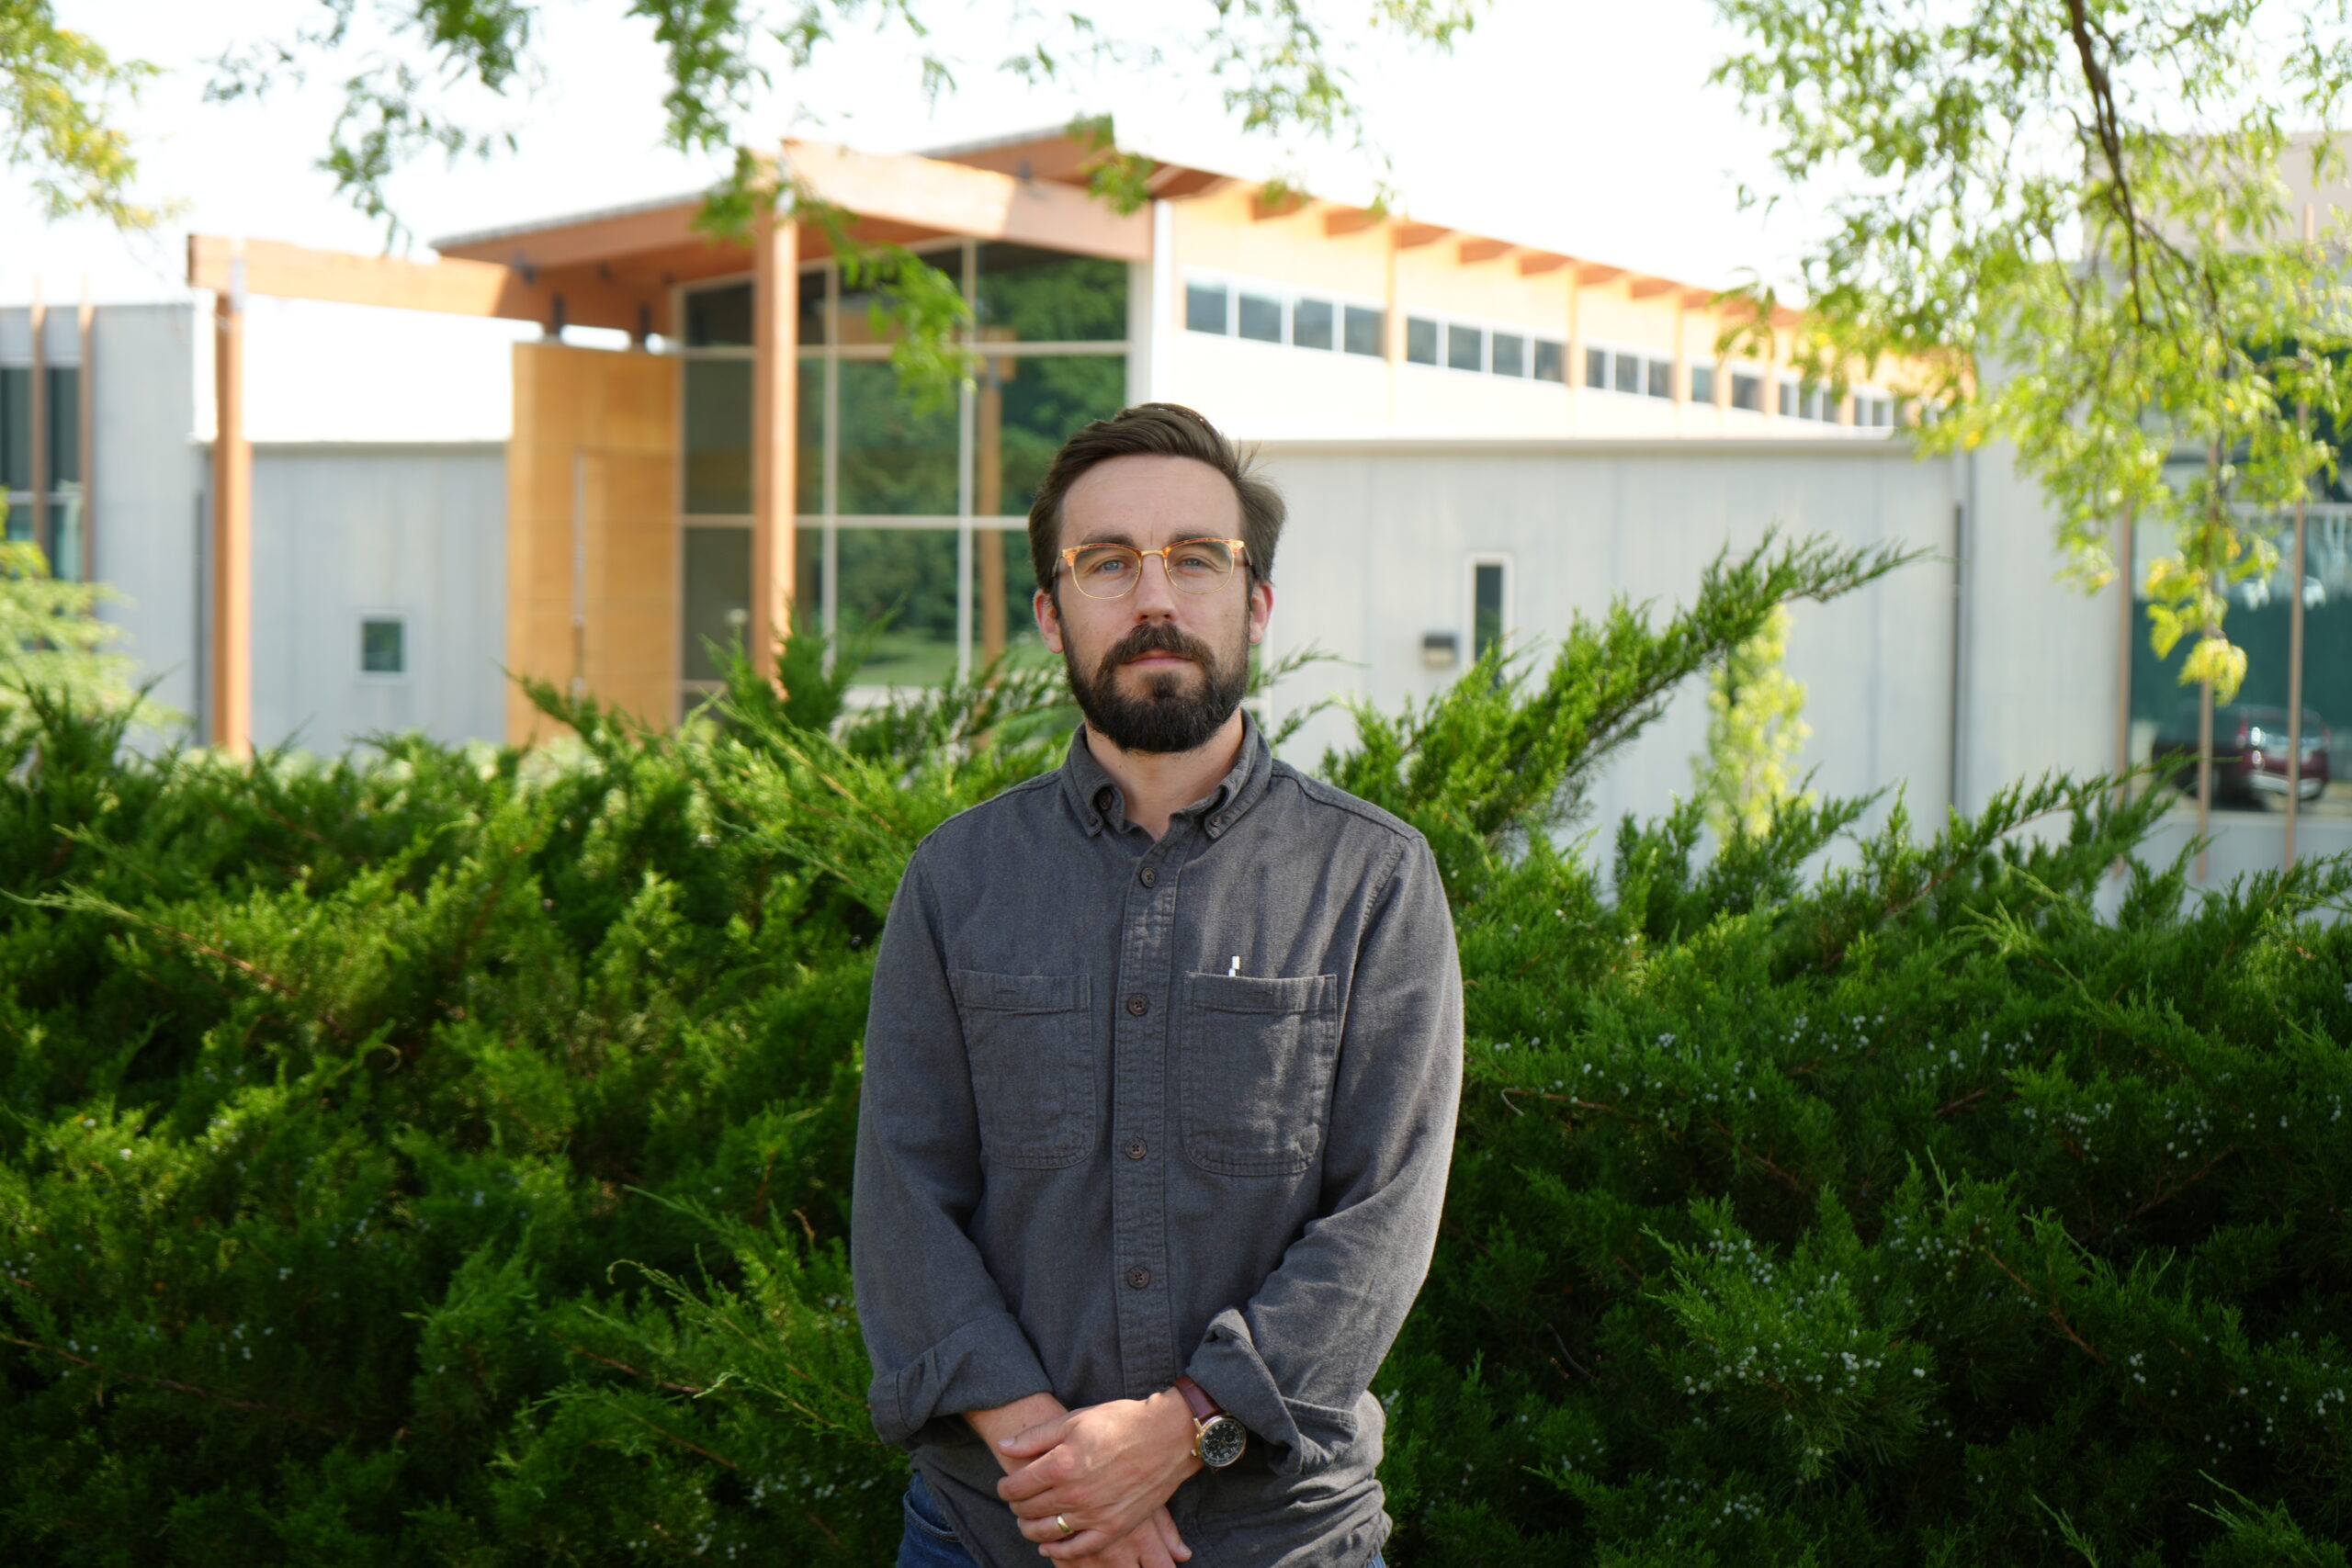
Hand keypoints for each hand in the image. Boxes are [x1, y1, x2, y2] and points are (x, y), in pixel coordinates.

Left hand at [996, 1390, 1203, 1559]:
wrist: (1167, 1436)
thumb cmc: (1121, 1422)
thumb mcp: (1074, 1420)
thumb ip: (1035, 1437)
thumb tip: (1004, 1447)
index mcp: (1061, 1464)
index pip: (1017, 1487)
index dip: (1005, 1487)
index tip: (1006, 1485)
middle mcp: (1074, 1493)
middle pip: (1029, 1510)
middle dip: (1017, 1506)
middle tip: (1017, 1500)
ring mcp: (1094, 1514)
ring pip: (1047, 1532)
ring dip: (1031, 1529)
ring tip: (1028, 1521)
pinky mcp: (1113, 1528)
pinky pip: (1078, 1549)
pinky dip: (1058, 1551)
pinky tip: (1049, 1546)